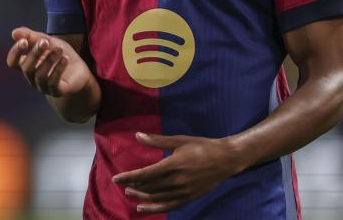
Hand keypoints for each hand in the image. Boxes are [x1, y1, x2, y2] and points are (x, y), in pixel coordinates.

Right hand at [5, 27, 92, 96]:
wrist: (79, 68)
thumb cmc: (59, 53)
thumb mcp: (46, 40)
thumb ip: (31, 36)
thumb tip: (14, 33)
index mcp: (27, 64)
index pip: (12, 62)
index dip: (15, 53)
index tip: (24, 41)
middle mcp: (32, 77)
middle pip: (26, 68)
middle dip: (35, 53)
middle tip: (45, 41)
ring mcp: (43, 86)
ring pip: (40, 75)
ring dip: (49, 60)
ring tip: (59, 49)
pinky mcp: (57, 91)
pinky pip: (53, 83)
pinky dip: (59, 69)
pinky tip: (65, 59)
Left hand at [112, 132, 241, 213]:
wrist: (226, 159)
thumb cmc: (202, 146)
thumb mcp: (179, 140)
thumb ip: (157, 140)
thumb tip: (137, 135)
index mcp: (173, 164)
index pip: (145, 174)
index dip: (129, 177)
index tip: (116, 178)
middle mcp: (177, 180)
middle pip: (149, 187)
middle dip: (133, 186)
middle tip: (121, 184)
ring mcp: (184, 191)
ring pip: (157, 198)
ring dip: (142, 197)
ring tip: (130, 194)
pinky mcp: (190, 197)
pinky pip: (169, 205)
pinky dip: (155, 208)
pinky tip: (144, 208)